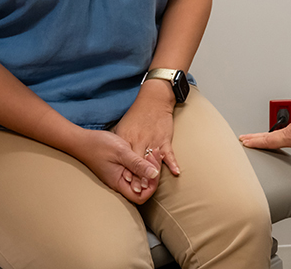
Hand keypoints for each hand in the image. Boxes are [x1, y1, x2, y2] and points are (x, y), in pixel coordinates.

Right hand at [74, 129, 160, 203]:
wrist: (82, 140)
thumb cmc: (99, 145)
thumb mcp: (121, 152)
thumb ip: (137, 164)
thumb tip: (154, 175)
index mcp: (119, 183)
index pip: (141, 196)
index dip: (151, 186)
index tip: (154, 169)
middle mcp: (120, 183)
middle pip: (143, 188)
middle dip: (153, 174)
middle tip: (155, 155)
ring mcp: (120, 176)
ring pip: (140, 179)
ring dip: (150, 167)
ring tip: (152, 152)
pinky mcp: (120, 169)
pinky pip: (135, 172)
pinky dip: (143, 163)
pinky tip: (146, 152)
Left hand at [112, 81, 179, 201]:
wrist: (153, 100)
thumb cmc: (137, 115)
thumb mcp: (123, 128)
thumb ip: (120, 144)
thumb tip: (115, 159)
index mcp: (126, 139)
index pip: (124, 159)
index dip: (125, 172)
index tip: (126, 184)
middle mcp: (138, 141)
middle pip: (137, 163)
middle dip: (137, 176)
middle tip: (139, 189)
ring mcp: (152, 140)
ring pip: (152, 160)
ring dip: (152, 172)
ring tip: (151, 185)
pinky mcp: (164, 138)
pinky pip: (169, 152)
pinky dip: (172, 162)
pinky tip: (175, 172)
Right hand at [239, 112, 290, 179]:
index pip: (269, 140)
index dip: (256, 142)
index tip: (243, 143)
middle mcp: (288, 131)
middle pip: (266, 136)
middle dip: (252, 138)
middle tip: (239, 139)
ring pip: (271, 134)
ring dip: (259, 136)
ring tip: (249, 139)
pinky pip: (277, 133)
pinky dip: (269, 136)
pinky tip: (270, 139)